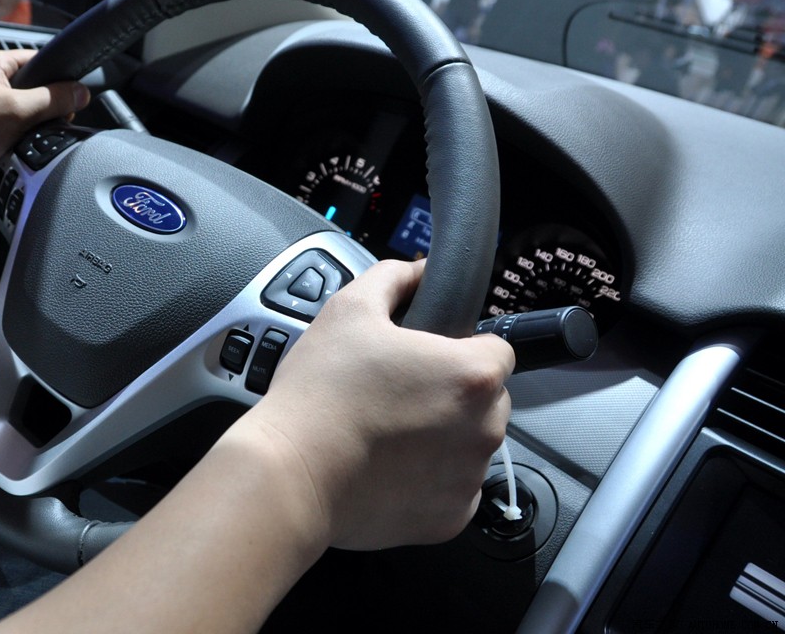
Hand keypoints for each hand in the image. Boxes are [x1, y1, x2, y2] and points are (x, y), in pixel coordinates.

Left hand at [0, 49, 89, 204]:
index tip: (69, 102)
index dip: (58, 81)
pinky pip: (8, 129)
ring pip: (22, 113)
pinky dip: (13, 140)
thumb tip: (81, 92)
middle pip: (33, 89)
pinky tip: (9, 150)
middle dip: (43, 110)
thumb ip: (53, 99)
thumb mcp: (18, 112)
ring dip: (28, 128)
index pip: (40, 61)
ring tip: (19, 140)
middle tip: (41, 125)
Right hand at [245, 259, 513, 549]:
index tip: (426, 357)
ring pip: (471, 445)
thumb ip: (395, 278)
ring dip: (444, 436)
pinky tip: (388, 466)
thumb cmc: (320, 393)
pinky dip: (430, 480)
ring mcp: (470, 479)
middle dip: (454, 393)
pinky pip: (454, 489)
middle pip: (488, 399)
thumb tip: (420, 270)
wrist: (291, 474)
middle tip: (399, 392)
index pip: (498, 349)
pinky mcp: (451, 519)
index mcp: (472, 375)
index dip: (461, 346)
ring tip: (387, 431)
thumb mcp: (349, 310)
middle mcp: (485, 429)